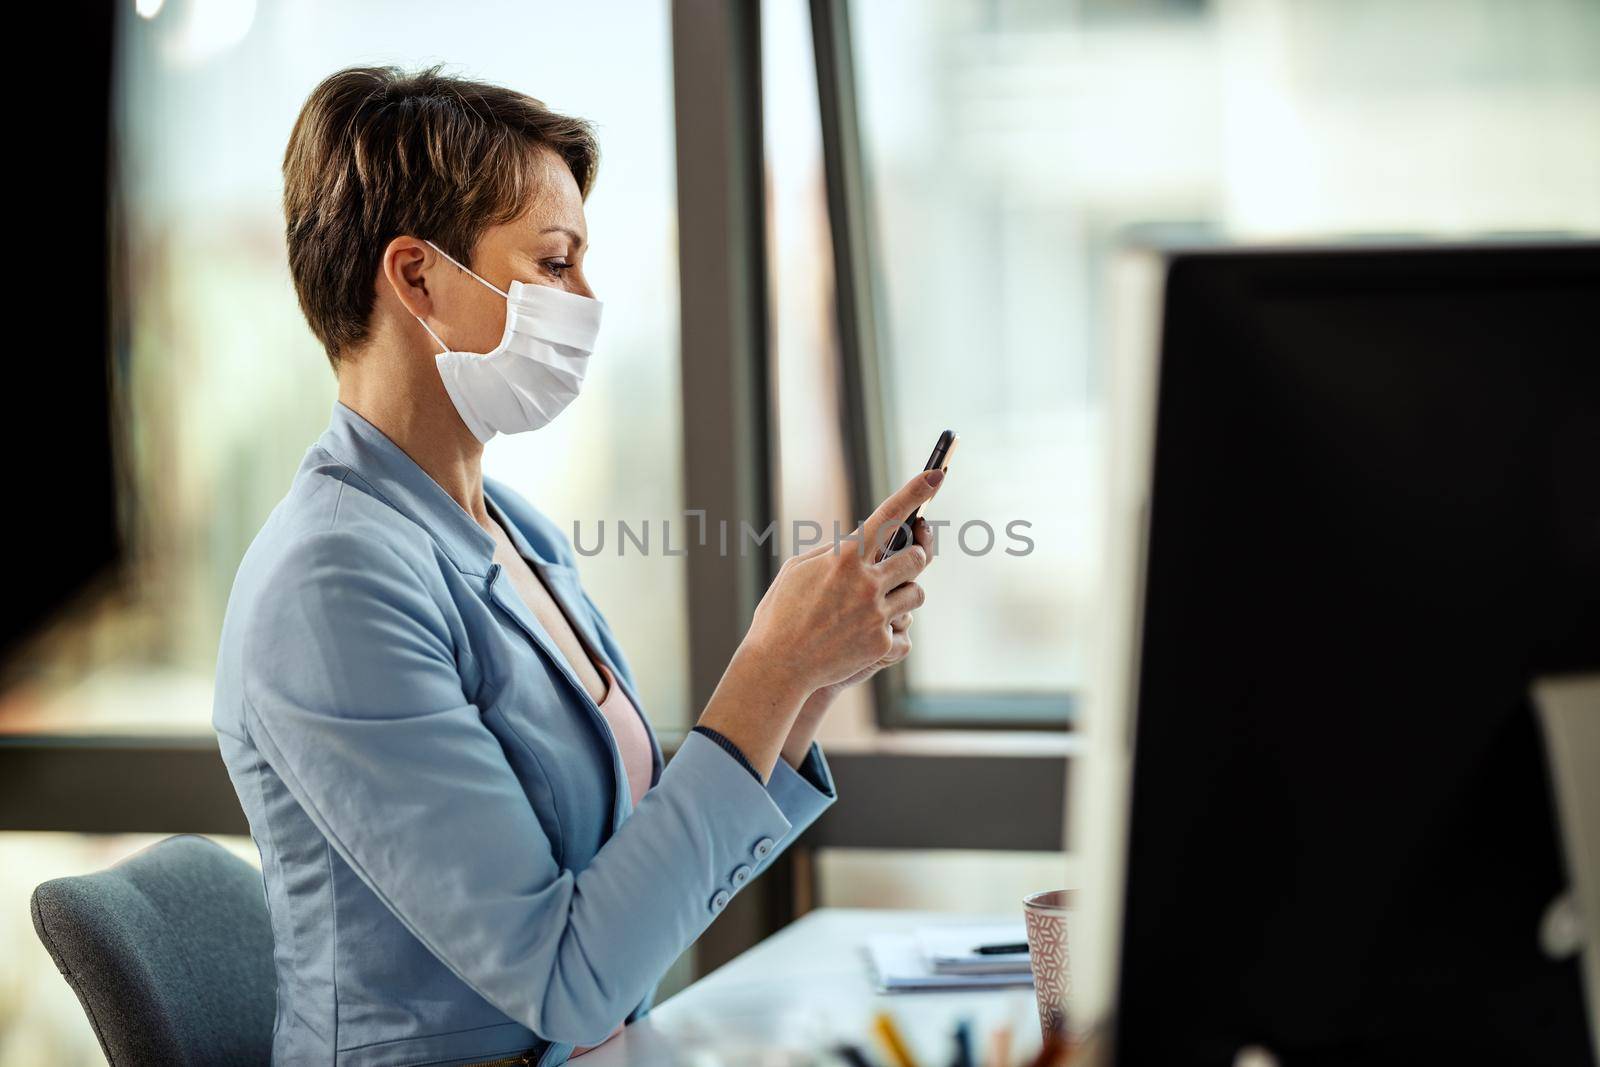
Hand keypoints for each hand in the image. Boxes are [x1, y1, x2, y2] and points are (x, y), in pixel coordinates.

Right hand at [742, 469, 942, 693]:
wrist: (778, 666)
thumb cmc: (781, 613)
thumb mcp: (798, 569)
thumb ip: (833, 551)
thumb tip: (861, 540)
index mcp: (845, 557)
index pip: (889, 515)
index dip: (916, 492)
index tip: (937, 474)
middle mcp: (866, 582)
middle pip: (918, 559)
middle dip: (914, 558)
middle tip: (901, 565)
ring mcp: (877, 615)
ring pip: (917, 595)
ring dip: (904, 596)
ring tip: (876, 606)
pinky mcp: (882, 645)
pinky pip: (905, 633)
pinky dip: (890, 634)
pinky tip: (863, 640)